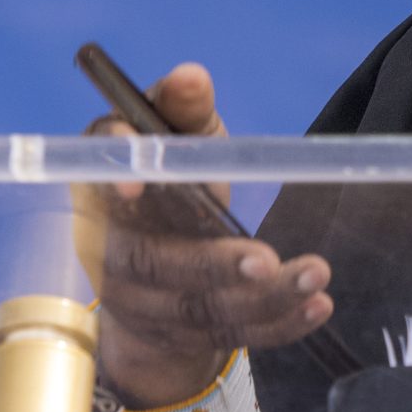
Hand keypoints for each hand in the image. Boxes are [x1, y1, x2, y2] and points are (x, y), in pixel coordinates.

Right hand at [71, 63, 333, 409]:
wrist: (160, 274)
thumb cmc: (175, 183)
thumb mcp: (182, 138)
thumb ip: (184, 111)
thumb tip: (189, 75)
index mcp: (105, 189)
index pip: (94, 183)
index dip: (112, 181)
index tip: (137, 185)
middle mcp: (112, 250)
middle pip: (153, 262)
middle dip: (210, 262)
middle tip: (264, 258)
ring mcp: (141, 301)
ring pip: (197, 307)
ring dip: (261, 296)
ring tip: (315, 275)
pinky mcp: (179, 335)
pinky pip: (229, 334)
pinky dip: (278, 324)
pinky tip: (317, 305)